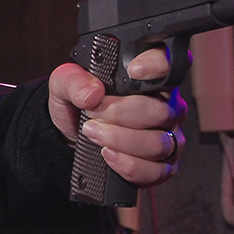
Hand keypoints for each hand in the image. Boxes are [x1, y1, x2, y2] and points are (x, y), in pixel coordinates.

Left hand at [48, 48, 187, 187]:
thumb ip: (73, 80)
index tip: (134, 71)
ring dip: (121, 139)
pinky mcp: (163, 166)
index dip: (158, 65)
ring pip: (158, 143)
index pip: (168, 64)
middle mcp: (166, 106)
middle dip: (121, 113)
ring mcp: (168, 137)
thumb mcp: (64, 86)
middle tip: (93, 113)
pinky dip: (129, 164)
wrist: (72, 137)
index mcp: (149, 80)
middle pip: (161, 110)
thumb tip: (92, 93)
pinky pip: (155, 170)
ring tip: (93, 133)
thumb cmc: (77, 104)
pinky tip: (109, 155)